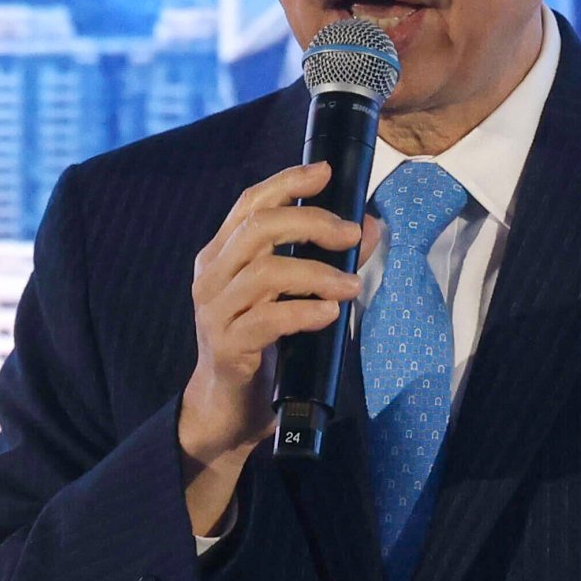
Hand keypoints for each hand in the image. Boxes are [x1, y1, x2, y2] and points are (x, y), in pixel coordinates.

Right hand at [176, 161, 375, 538]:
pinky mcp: (227, 348)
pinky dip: (304, 312)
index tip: (325, 172)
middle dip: (311, 224)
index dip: (286, 182)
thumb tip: (369, 228)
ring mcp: (215, 313)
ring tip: (352, 284)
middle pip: (258, 229)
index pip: (249, 203)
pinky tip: (329, 313)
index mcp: (221, 256)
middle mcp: (211, 277)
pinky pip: (267, 320)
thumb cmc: (260, 344)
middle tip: (351, 235)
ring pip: (265, 274)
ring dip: (317, 273)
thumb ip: (320, 261)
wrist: (228, 407)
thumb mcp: (287, 295)